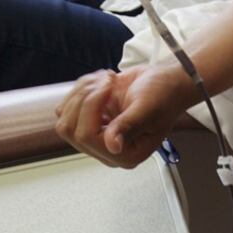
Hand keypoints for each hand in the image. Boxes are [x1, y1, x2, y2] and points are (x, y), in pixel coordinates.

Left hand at [54, 64, 191, 167]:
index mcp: (125, 153)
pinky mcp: (91, 119)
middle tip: (107, 82)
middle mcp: (108, 148)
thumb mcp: (148, 109)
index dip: (90, 107)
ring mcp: (97, 134)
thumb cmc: (165, 95)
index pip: (86, 136)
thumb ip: (128, 126)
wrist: (167, 81)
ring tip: (107, 80)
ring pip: (64, 115)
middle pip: (69, 128)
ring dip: (83, 90)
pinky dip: (81, 87)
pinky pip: (67, 105)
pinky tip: (102, 81)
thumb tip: (113, 146)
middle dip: (85, 98)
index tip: (107, 86)